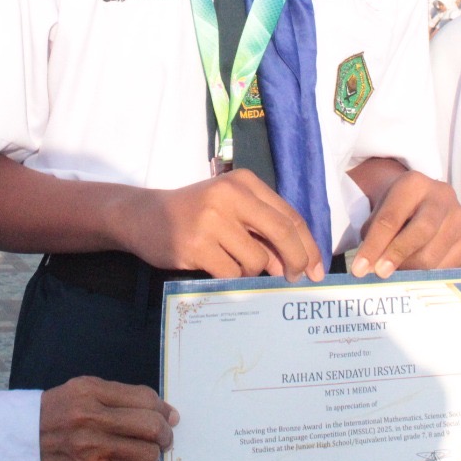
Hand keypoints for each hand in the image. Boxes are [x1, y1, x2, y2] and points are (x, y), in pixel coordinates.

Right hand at [39, 377, 177, 460]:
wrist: (19, 439)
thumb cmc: (54, 412)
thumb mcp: (80, 390)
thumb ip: (117, 396)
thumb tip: (158, 409)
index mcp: (91, 392)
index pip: (144, 398)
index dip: (163, 408)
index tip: (169, 415)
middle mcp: (91, 417)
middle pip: (149, 426)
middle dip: (165, 433)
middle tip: (165, 436)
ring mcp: (90, 447)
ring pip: (145, 453)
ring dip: (152, 453)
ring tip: (146, 450)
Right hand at [120, 170, 324, 281]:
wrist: (144, 215)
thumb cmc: (195, 214)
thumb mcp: (231, 210)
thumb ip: (262, 231)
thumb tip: (294, 266)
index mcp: (244, 182)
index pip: (289, 215)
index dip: (308, 245)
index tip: (316, 269)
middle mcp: (230, 195)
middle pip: (282, 233)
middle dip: (296, 261)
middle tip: (295, 279)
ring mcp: (211, 219)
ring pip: (257, 260)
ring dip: (252, 271)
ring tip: (231, 263)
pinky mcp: (196, 244)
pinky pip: (232, 273)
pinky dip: (231, 278)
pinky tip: (216, 268)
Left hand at [351, 170, 460, 277]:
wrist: (425, 200)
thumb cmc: (397, 209)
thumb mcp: (380, 211)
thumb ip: (373, 235)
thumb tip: (368, 268)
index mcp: (413, 184)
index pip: (391, 218)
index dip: (374, 246)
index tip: (360, 269)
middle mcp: (442, 196)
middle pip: (421, 232)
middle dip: (398, 255)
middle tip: (380, 274)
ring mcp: (460, 217)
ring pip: (435, 254)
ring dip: (412, 270)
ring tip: (396, 276)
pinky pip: (450, 266)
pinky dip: (430, 277)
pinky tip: (417, 278)